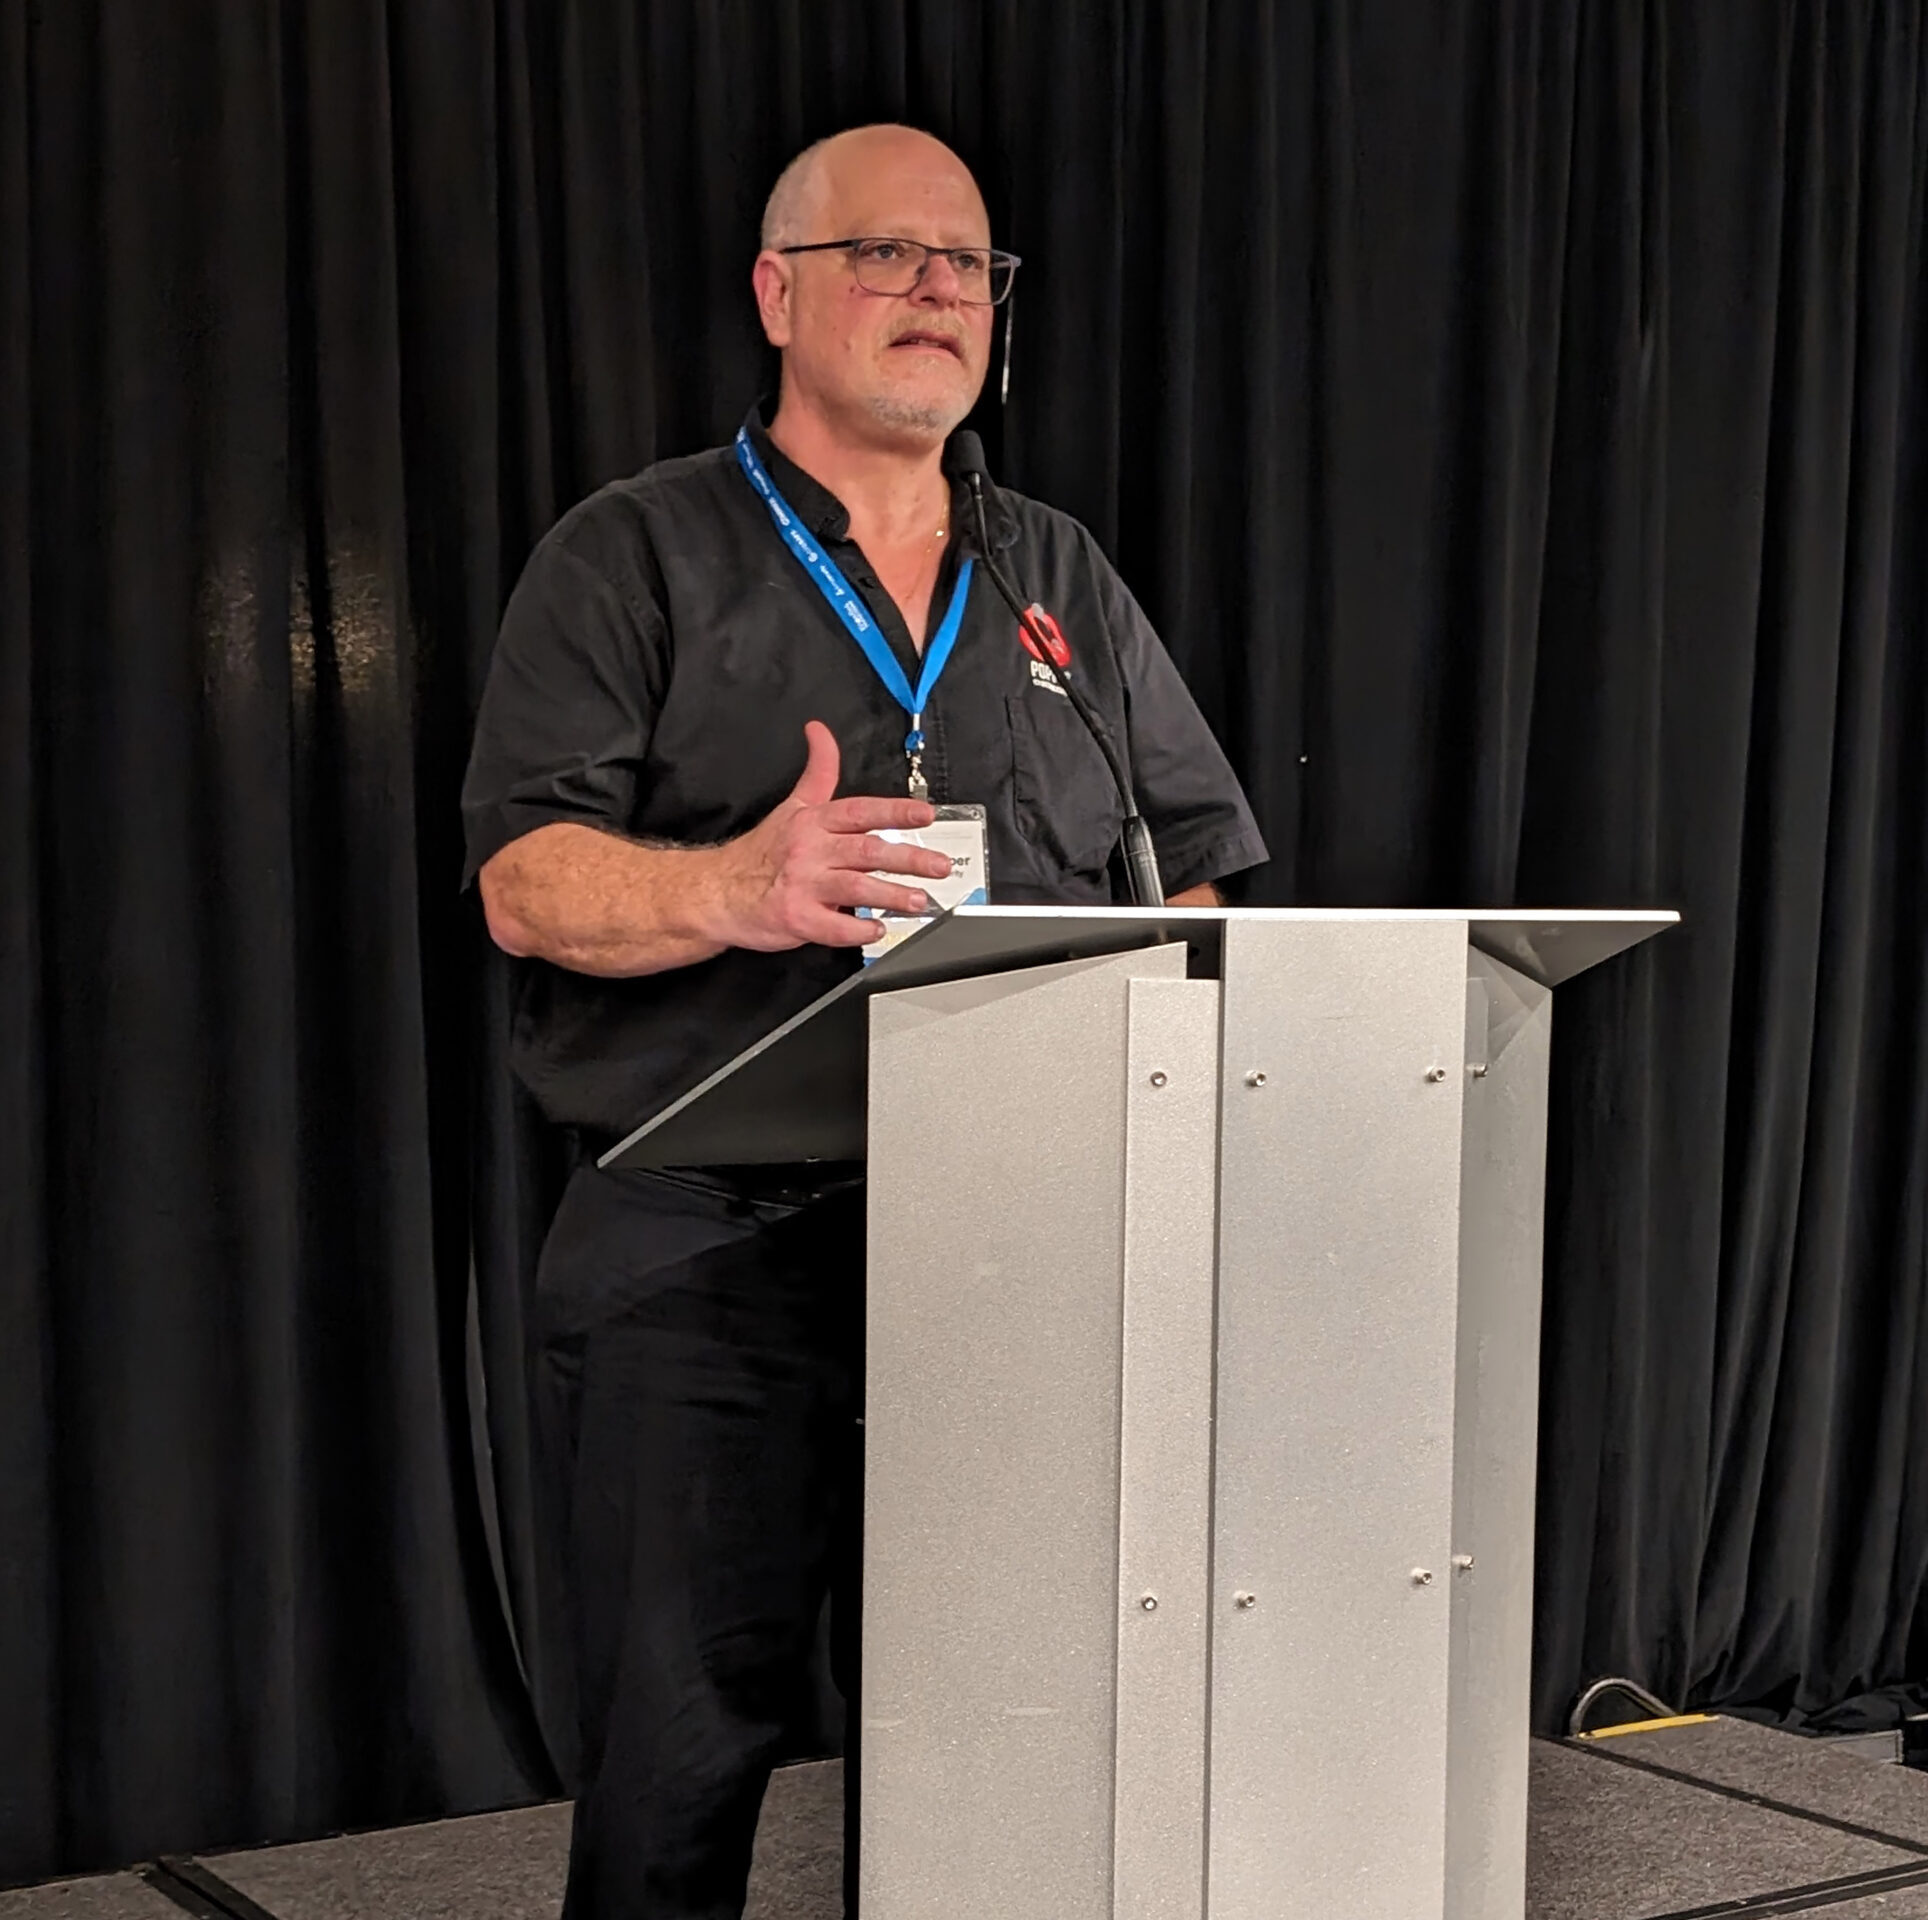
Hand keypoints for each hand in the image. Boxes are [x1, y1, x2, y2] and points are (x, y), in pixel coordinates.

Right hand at [716, 721, 957, 950]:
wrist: (718, 892)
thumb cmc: (762, 852)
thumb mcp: (792, 806)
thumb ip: (818, 771)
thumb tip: (820, 730)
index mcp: (814, 822)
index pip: (861, 811)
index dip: (894, 811)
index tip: (924, 815)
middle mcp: (811, 850)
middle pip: (867, 850)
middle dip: (909, 858)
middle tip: (940, 866)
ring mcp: (803, 885)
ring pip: (856, 887)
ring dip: (891, 895)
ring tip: (919, 900)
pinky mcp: (796, 919)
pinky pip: (834, 927)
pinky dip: (858, 930)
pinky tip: (877, 930)